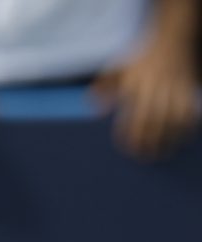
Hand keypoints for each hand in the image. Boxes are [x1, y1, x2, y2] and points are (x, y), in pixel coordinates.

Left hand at [92, 40, 199, 161]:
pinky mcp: (190, 87)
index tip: (126, 148)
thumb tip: (96, 111)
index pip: (131, 112)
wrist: (173, 37)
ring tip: (164, 153)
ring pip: (175, 117)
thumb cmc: (140, 58)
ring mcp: (176, 87)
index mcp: (136, 83)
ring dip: (170, 138)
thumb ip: (103, 88)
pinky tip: (182, 140)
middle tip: (144, 157)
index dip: (130, 133)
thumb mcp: (117, 67)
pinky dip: (188, 127)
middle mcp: (157, 86)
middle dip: (149, 141)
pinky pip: (192, 111)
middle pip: (154, 119)